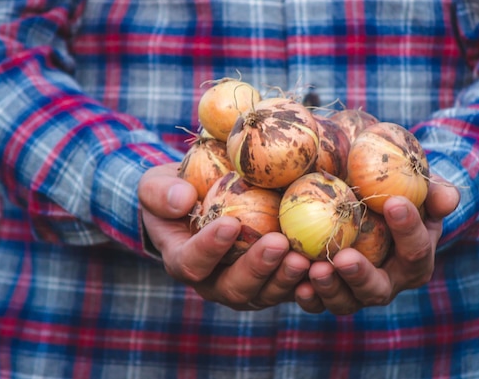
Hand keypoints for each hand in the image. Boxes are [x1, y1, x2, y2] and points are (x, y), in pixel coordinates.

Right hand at [138, 163, 310, 309]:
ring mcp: (246, 285)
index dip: (209, 248)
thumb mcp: (156, 185)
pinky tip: (322, 265)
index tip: (229, 224)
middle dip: (256, 268)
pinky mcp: (272, 281)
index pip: (191, 262)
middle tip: (278, 244)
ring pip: (264, 294)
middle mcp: (214, 281)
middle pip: (234, 287)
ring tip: (303, 258)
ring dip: (284, 278)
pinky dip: (305, 282)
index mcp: (183, 259)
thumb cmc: (177, 190)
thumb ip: (160, 192)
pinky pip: (289, 289)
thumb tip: (183, 199)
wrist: (204, 200)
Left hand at [294, 176, 459, 314]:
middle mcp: (387, 280)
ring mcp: (355, 290)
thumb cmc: (390, 182)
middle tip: (344, 257)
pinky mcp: (326, 291)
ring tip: (314, 269)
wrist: (355, 187)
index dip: (408, 228)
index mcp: (414, 255)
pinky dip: (306, 295)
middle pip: (378, 289)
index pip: (416, 248)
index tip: (393, 202)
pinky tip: (297, 283)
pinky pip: (316, 301)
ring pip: (346, 301)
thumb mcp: (413, 180)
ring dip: (330, 288)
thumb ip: (431, 188)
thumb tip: (449, 200)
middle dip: (361, 276)